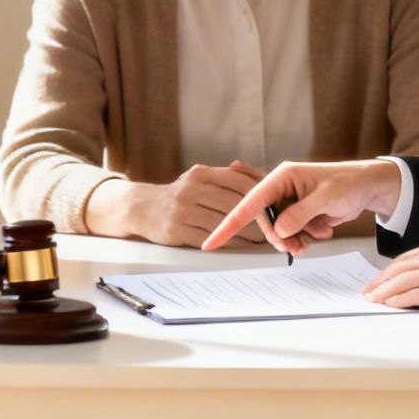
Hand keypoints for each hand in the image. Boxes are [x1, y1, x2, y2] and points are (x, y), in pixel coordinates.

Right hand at [86, 160, 265, 245]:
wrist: (142, 207)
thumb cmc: (180, 194)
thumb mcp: (200, 178)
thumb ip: (228, 177)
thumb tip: (262, 177)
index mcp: (201, 173)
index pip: (239, 181)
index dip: (261, 195)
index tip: (276, 206)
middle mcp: (191, 188)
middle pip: (234, 203)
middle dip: (257, 217)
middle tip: (275, 227)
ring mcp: (183, 209)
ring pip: (224, 223)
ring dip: (246, 233)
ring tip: (262, 239)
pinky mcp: (177, 230)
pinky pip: (210, 238)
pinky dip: (228, 242)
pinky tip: (240, 245)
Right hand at [203, 159, 402, 254]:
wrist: (367, 186)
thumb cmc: (348, 183)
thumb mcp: (325, 199)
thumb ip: (299, 215)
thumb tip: (278, 231)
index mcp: (281, 177)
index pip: (249, 203)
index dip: (229, 224)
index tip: (211, 242)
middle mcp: (281, 188)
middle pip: (265, 222)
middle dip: (280, 238)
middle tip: (299, 246)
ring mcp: (290, 202)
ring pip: (279, 231)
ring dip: (295, 239)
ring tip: (316, 236)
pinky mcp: (298, 213)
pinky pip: (291, 233)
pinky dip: (304, 238)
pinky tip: (321, 230)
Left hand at [362, 237, 418, 315]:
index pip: (407, 257)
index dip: (390, 270)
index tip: (379, 279)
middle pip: (400, 267)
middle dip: (381, 280)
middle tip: (368, 290)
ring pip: (403, 281)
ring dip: (384, 291)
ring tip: (372, 299)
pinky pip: (415, 295)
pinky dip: (400, 300)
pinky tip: (390, 304)